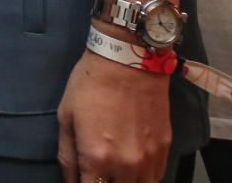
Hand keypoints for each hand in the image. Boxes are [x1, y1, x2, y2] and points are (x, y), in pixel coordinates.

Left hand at [57, 46, 171, 182]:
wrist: (129, 60)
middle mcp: (126, 166)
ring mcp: (149, 159)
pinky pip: (156, 177)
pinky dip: (143, 178)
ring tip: (114, 172)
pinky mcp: (165, 149)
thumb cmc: (90, 85)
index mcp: (97, 159)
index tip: (81, 179)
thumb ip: (68, 157)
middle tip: (96, 172)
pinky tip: (133, 169)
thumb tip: (71, 182)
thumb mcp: (66, 118)